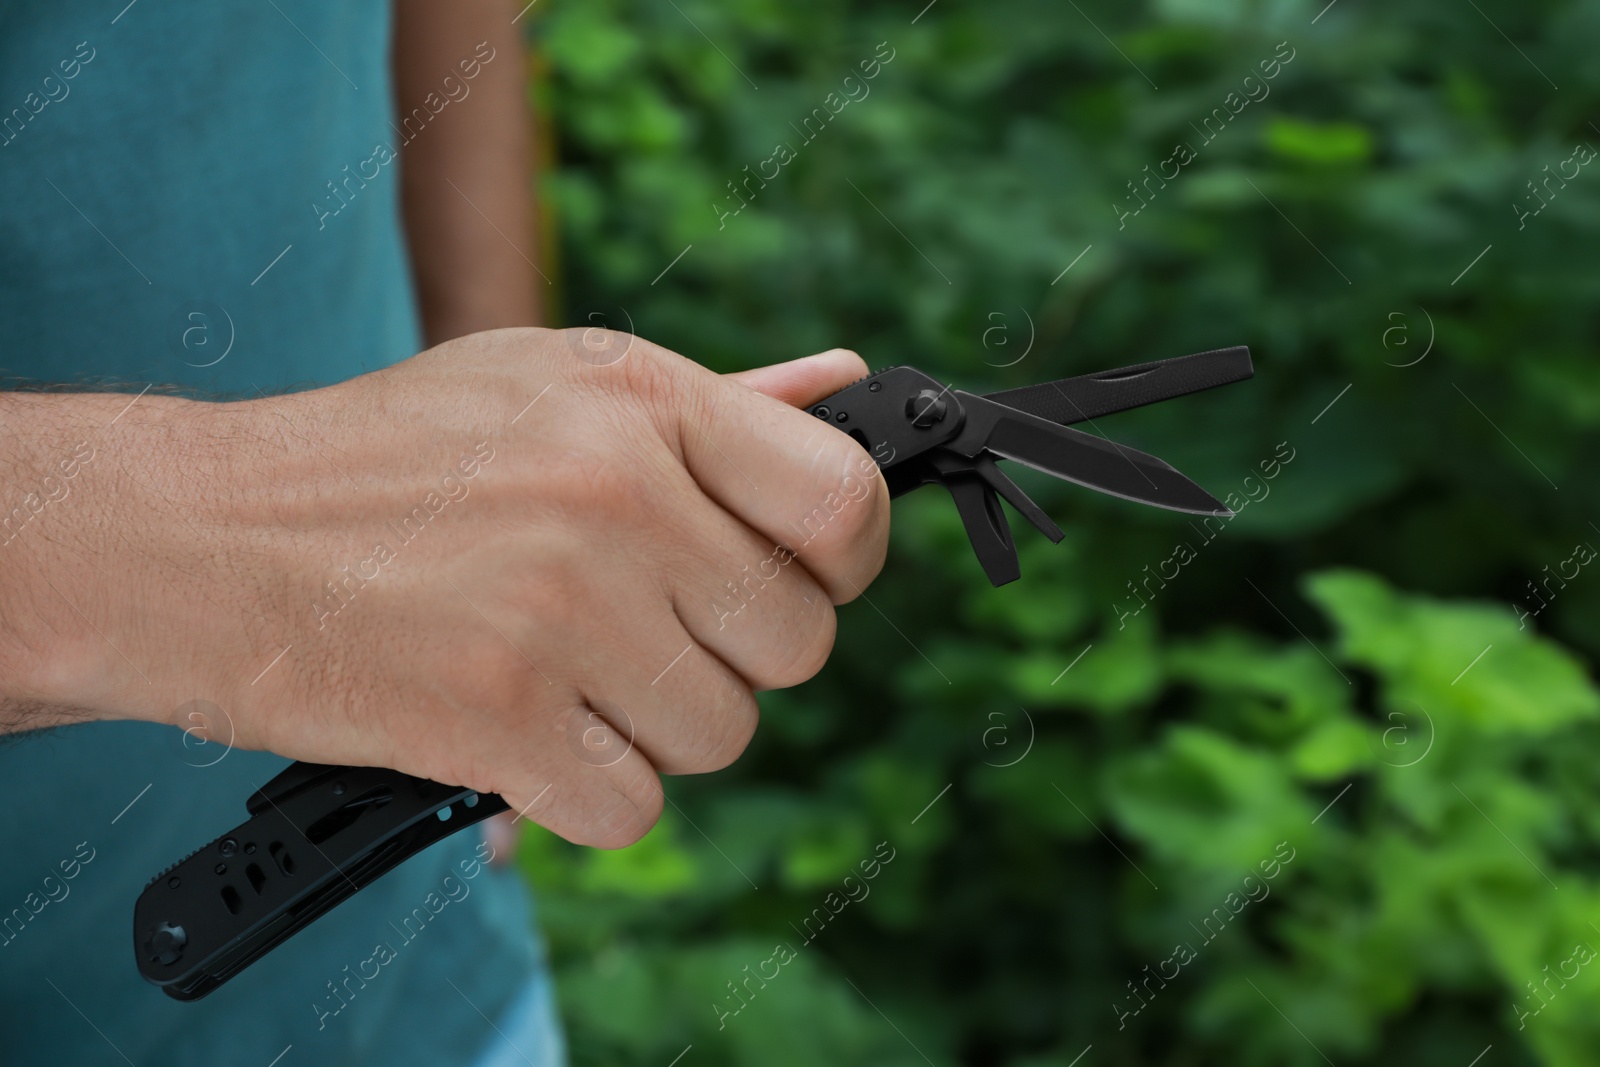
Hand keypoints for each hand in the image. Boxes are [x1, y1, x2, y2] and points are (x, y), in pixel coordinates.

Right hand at [10, 329, 889, 846]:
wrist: (196, 534)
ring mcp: (559, 605)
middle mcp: (615, 492)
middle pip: (795, 643)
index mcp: (639, 399)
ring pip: (720, 733)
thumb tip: (848, 386)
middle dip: (728, 657)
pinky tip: (519, 734)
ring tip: (562, 676)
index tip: (797, 580)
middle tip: (640, 635)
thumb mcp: (548, 384)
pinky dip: (581, 793)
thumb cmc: (384, 460)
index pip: (841, 500)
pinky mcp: (495, 713)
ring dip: (651, 730)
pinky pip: (632, 806)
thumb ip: (713, 404)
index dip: (841, 562)